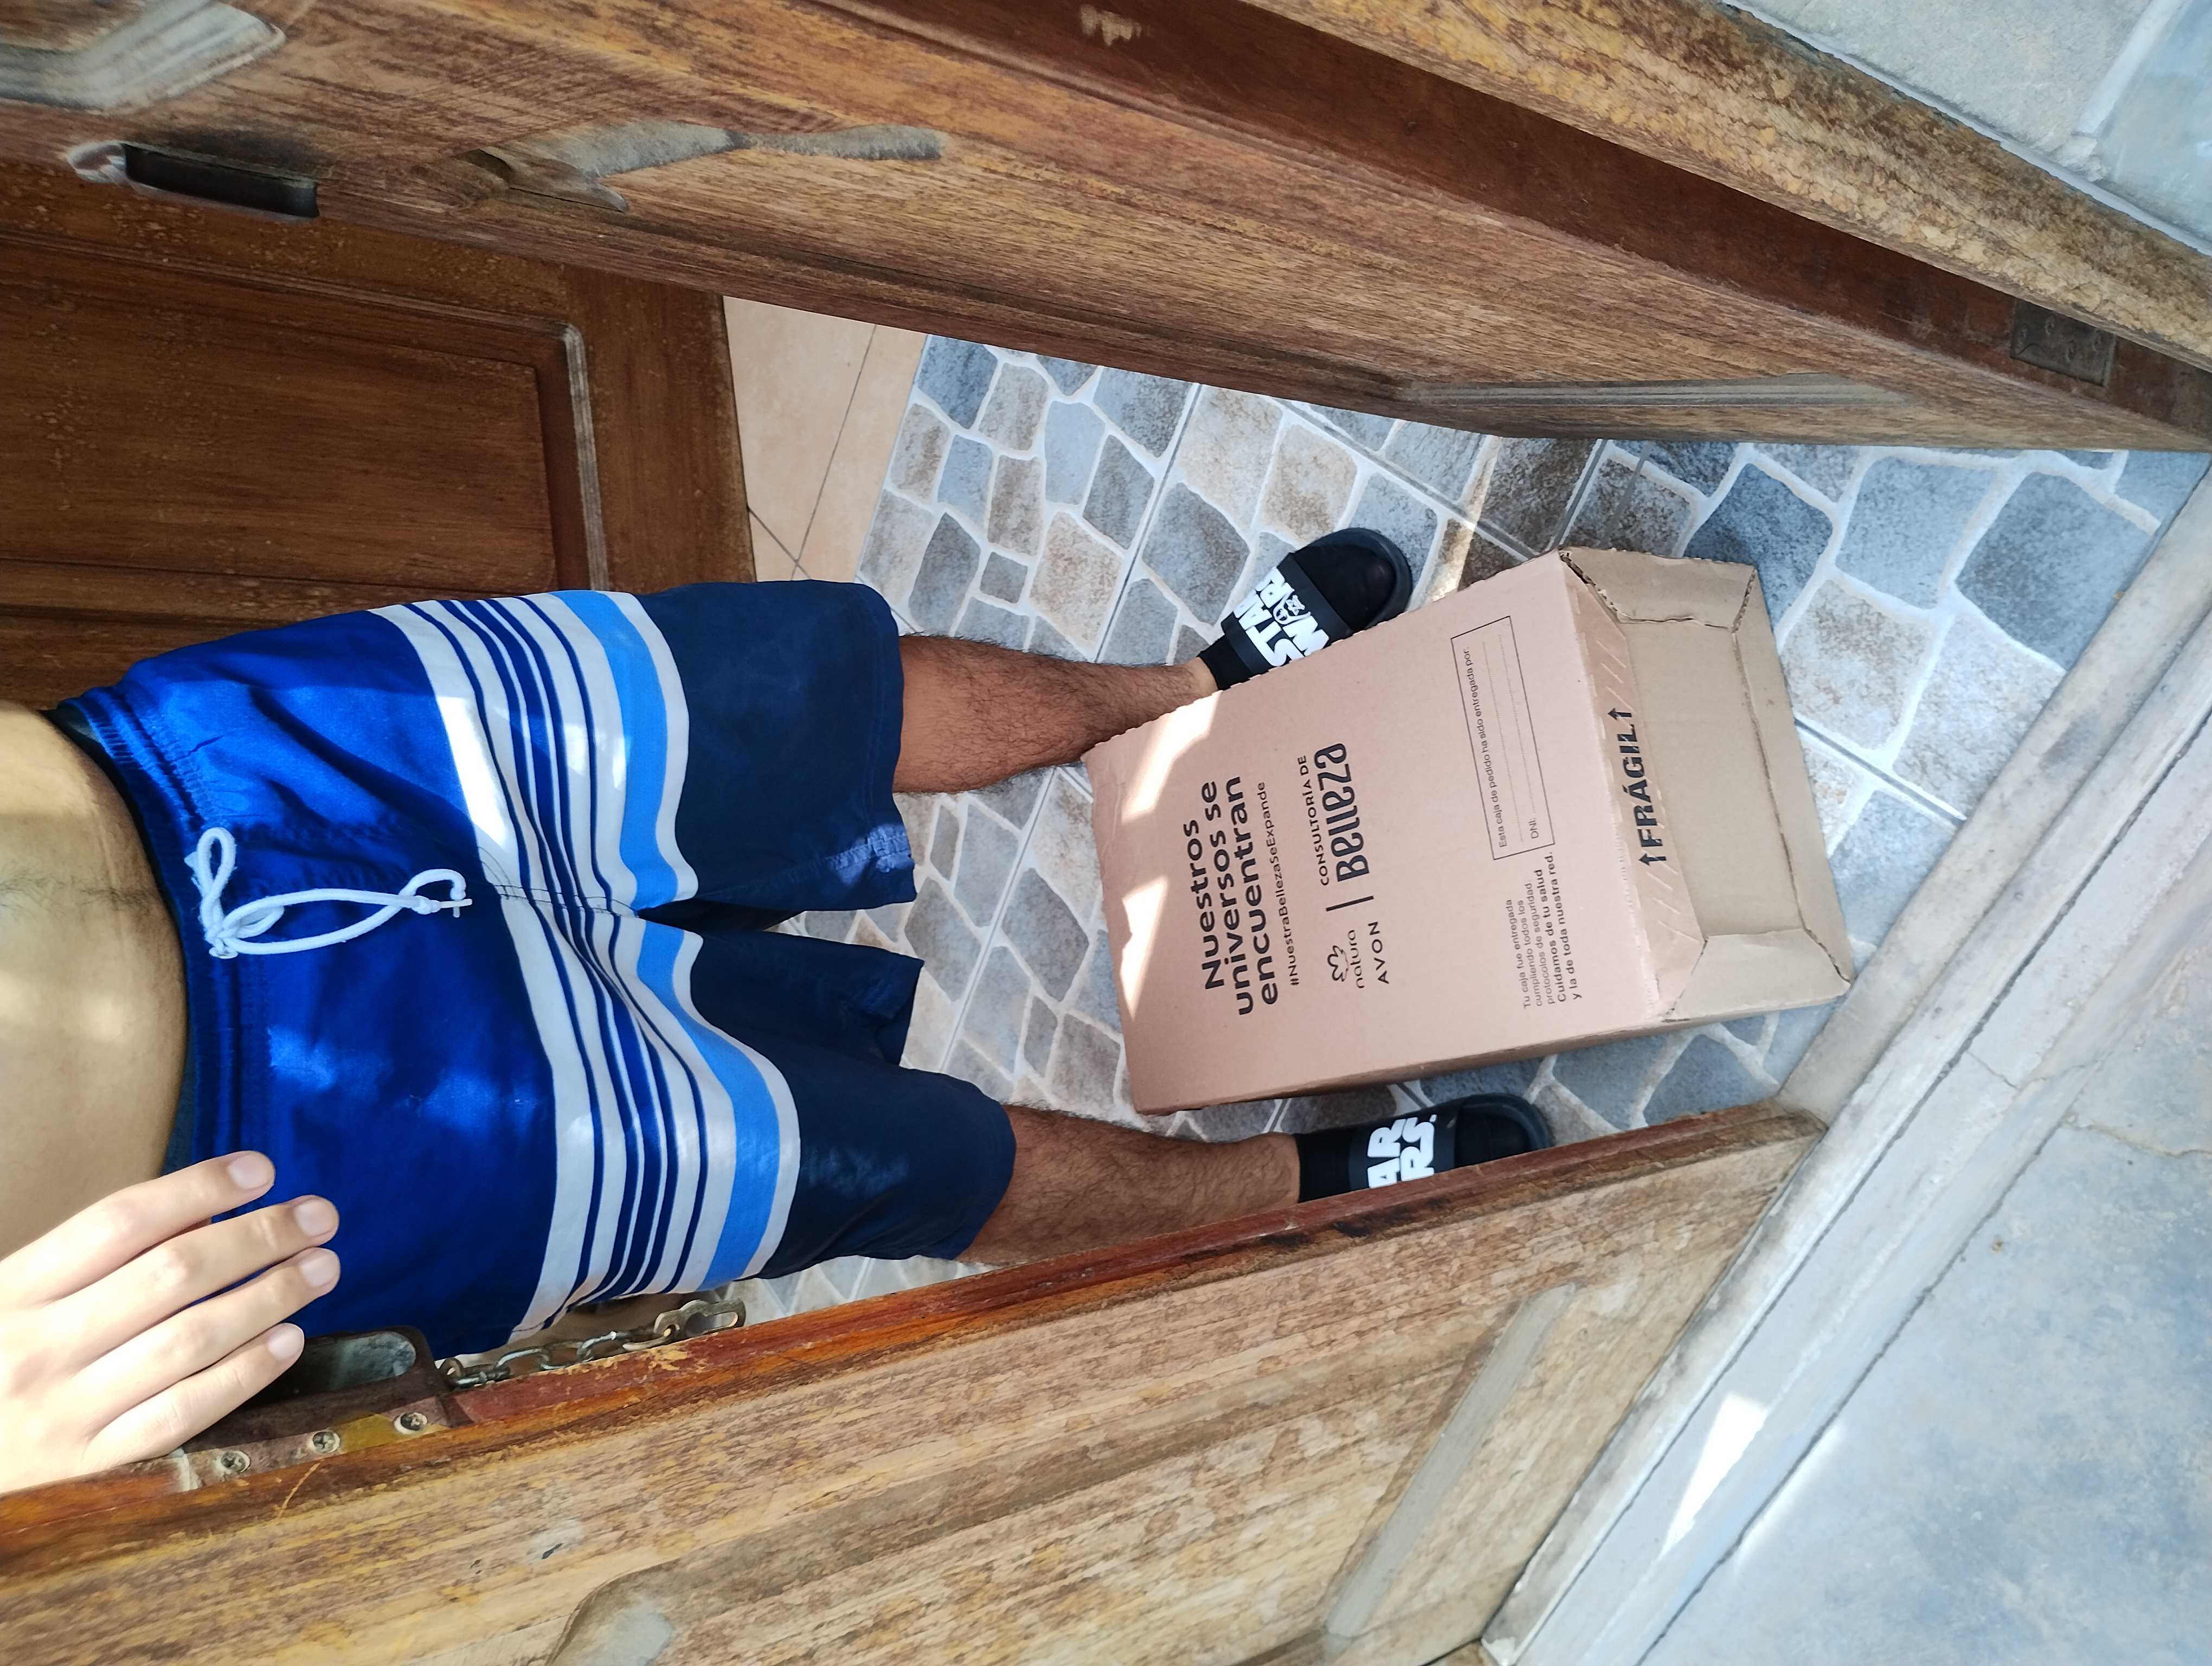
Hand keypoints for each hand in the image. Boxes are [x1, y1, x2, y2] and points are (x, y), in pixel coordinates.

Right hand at [0, 1154, 339, 1494]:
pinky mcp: (92, 1466)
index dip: (197, 1188)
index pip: (121, 1221)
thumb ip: (95, 1259)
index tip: (260, 1170)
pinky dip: (244, 1372)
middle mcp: (39, 1347)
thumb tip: (206, 1216)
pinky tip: (289, 1339)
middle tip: (319, 1216)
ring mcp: (66, 1411)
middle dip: (258, 1237)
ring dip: (269, 1297)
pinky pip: (184, 1412)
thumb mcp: (17, 1299)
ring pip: (190, 1340)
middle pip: (171, 1274)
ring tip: (322, 1267)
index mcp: (15, 1291)